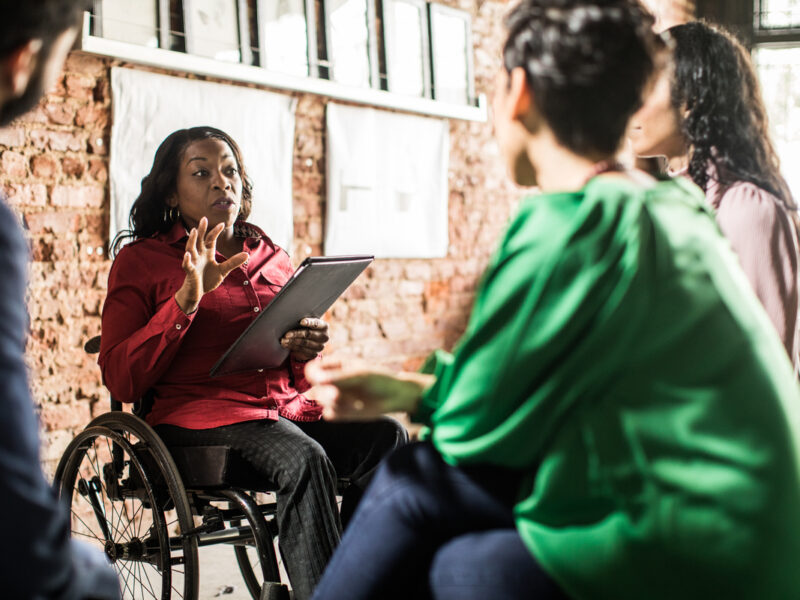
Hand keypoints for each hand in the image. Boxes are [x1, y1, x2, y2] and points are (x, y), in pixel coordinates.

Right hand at [174, 217, 248, 313]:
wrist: (197, 292)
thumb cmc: (208, 279)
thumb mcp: (223, 270)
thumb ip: (233, 262)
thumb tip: (247, 254)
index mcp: (207, 253)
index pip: (210, 239)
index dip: (215, 232)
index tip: (222, 223)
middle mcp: (199, 255)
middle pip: (199, 240)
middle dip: (201, 230)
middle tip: (204, 219)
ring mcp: (193, 262)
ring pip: (190, 249)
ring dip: (191, 240)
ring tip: (193, 231)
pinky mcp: (190, 272)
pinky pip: (187, 265)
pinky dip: (186, 260)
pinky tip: (187, 254)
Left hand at [281, 317, 328, 360]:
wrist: (313, 340)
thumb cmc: (309, 328)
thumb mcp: (309, 322)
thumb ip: (305, 321)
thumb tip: (291, 319)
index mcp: (324, 326)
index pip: (317, 323)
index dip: (309, 322)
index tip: (301, 322)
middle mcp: (324, 337)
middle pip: (309, 334)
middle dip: (296, 334)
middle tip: (286, 334)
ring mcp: (320, 346)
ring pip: (304, 343)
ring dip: (292, 342)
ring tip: (283, 340)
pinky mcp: (314, 353)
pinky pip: (302, 350)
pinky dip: (293, 347)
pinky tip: (286, 345)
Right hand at [305, 360, 433, 420]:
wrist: (395, 397)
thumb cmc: (380, 379)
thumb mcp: (360, 375)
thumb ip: (339, 378)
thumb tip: (318, 380)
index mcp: (335, 365)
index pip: (312, 369)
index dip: (313, 375)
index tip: (321, 380)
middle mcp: (332, 380)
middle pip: (315, 387)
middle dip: (326, 393)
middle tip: (338, 395)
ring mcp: (335, 395)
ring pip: (321, 401)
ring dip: (335, 403)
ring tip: (354, 402)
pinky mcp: (340, 410)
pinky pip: (329, 414)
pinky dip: (339, 413)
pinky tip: (354, 409)